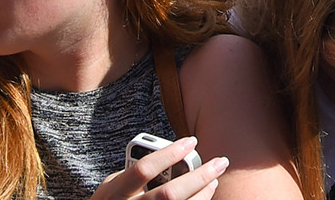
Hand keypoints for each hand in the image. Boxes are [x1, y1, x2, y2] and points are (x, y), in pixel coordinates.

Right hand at [86, 136, 229, 199]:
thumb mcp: (113, 185)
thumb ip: (135, 172)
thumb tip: (172, 158)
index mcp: (115, 192)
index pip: (144, 169)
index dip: (169, 154)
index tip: (192, 141)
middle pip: (168, 194)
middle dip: (198, 177)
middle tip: (221, 162)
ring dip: (202, 194)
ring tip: (214, 180)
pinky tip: (204, 195)